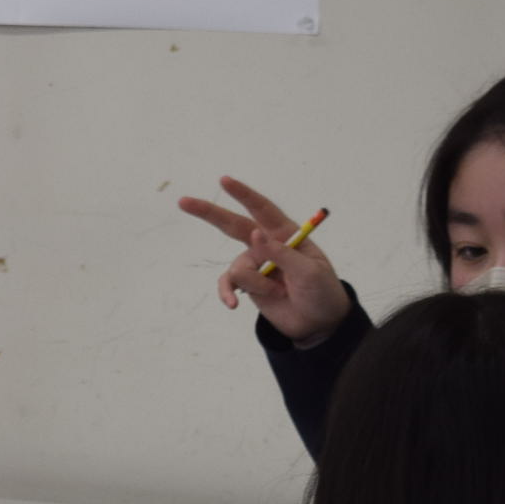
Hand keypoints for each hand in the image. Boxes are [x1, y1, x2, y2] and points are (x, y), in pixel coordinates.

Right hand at [175, 176, 349, 342]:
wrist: (318, 322)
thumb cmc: (321, 290)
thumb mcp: (309, 271)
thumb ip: (281, 253)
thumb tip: (255, 234)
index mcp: (286, 234)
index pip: (262, 209)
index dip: (243, 194)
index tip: (224, 181)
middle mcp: (266, 245)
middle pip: (232, 225)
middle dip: (208, 213)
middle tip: (183, 202)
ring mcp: (255, 265)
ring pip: (238, 268)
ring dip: (255, 283)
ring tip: (279, 294)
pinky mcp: (247, 285)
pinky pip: (228, 284)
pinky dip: (227, 294)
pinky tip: (232, 304)